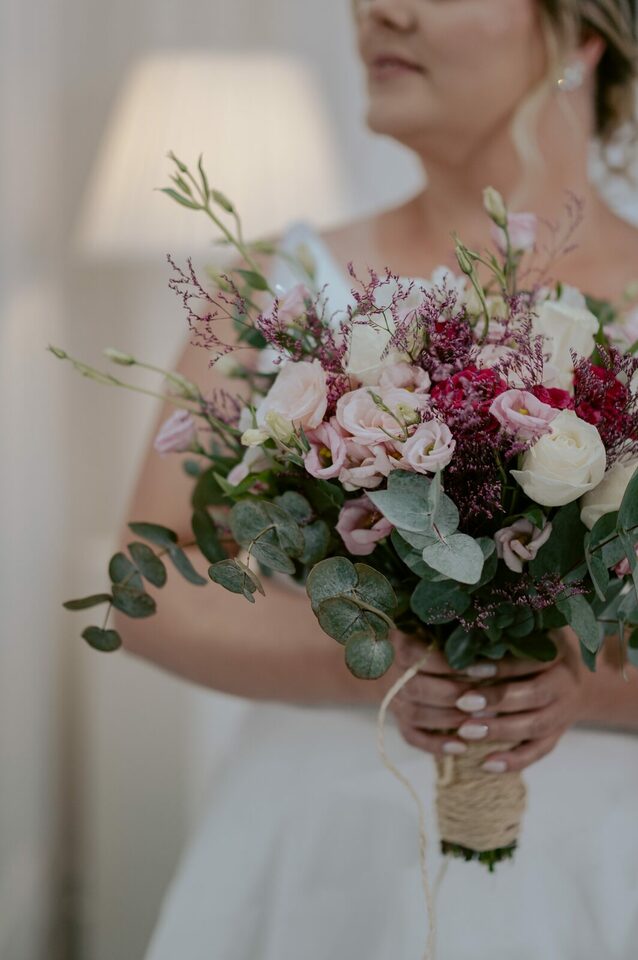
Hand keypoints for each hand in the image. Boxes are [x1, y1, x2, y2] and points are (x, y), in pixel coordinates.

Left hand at [391, 629, 588, 773]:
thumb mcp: (534, 630)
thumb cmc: (542, 644)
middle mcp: (565, 686)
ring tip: (466, 731)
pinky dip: (513, 761)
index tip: (469, 668)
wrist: (578, 676)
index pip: (529, 662)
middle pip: (533, 696)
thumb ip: (508, 629)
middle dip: (496, 700)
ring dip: (500, 731)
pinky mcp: (556, 736)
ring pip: (534, 727)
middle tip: (462, 703)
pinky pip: (538, 752)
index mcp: (559, 655)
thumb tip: (466, 621)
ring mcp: (563, 714)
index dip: (500, 667)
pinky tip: (485, 764)